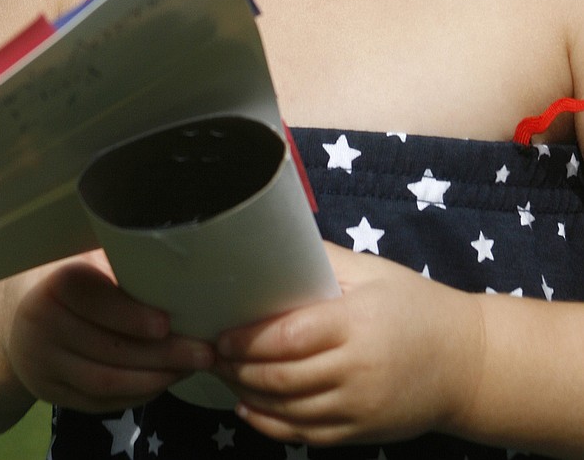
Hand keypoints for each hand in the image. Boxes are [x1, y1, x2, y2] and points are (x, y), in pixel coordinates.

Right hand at [0, 251, 214, 412]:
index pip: (91, 300)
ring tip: (191, 367)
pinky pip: (101, 402)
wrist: (18, 316)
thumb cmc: (70, 278)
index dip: (128, 314)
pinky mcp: (51, 394)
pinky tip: (165, 380)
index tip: (166, 322)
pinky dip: (138, 394)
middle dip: (161, 354)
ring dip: (155, 378)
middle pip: (106, 348)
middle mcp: (41, 326)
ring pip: (105, 381)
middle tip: (203, 351)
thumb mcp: (86, 259)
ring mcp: (43, 365)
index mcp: (52, 282)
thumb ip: (121, 263)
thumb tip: (183, 262)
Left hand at [215, 243, 483, 447]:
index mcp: (356, 325)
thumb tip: (274, 243)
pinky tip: (250, 406)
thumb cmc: (415, 306)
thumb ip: (322, 260)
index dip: (249, 339)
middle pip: (282, 377)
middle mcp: (356, 372)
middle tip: (210, 353)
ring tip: (223, 374)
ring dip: (248, 394)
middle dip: (238, 367)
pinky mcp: (361, 433)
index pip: (289, 337)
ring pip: (288, 410)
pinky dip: (272, 424)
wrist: (468, 364)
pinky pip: (306, 435)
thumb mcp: (373, 272)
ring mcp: (359, 408)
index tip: (221, 333)